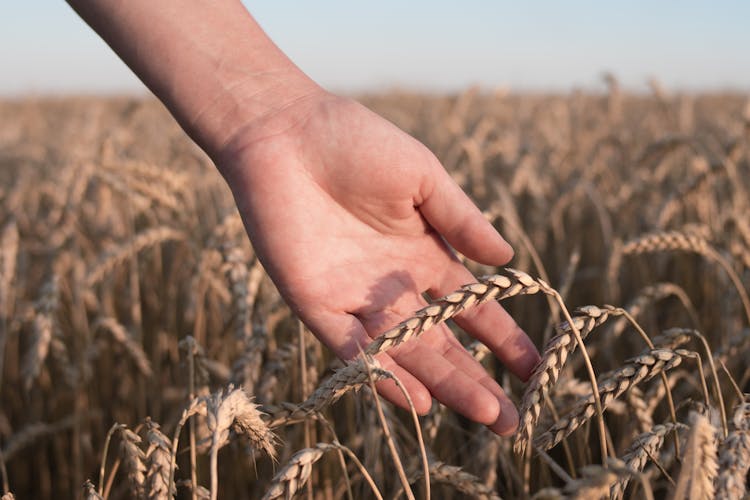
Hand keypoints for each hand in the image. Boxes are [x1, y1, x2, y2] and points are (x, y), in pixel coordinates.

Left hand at [217, 90, 539, 435]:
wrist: (284, 132)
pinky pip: (352, 348)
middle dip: (477, 379)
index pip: (470, 307)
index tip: (533, 367)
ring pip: (405, 352)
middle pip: (441, 342)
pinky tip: (416, 402)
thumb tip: (507, 258)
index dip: (502, 337)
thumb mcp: (422, 177)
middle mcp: (393, 284)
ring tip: (483, 415)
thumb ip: (461, 220)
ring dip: (441, 385)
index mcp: (422, 253)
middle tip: (510, 420)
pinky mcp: (315, 303)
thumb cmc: (356, 143)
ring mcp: (356, 297)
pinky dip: (382, 374)